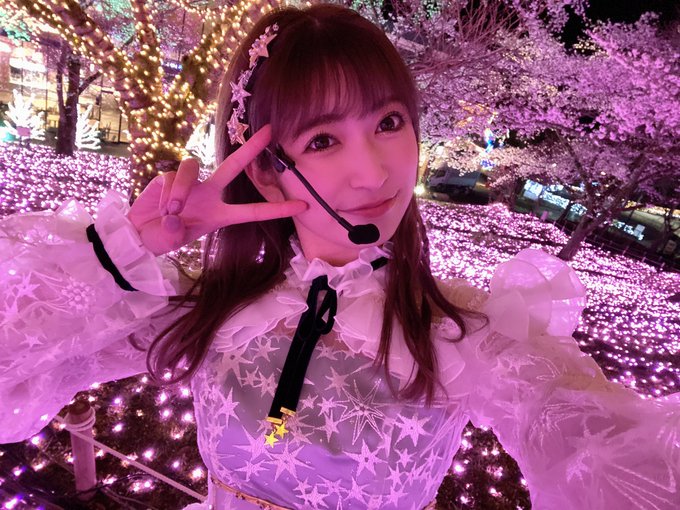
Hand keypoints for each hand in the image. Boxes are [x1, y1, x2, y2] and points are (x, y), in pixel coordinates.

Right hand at [126, 125, 306, 255]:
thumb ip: (174, 234)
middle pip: (234, 166)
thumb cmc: (161, 239)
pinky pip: (172, 176)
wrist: (137, 234)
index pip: (254, 212)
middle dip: (252, 148)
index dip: (278, 209)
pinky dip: (167, 192)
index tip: (303, 206)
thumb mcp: (171, 242)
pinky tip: (161, 207)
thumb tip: (173, 217)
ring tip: (171, 212)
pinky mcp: (170, 176)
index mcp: (219, 215)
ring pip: (193, 167)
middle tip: (270, 130)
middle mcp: (210, 194)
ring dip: (181, 189)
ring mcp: (191, 183)